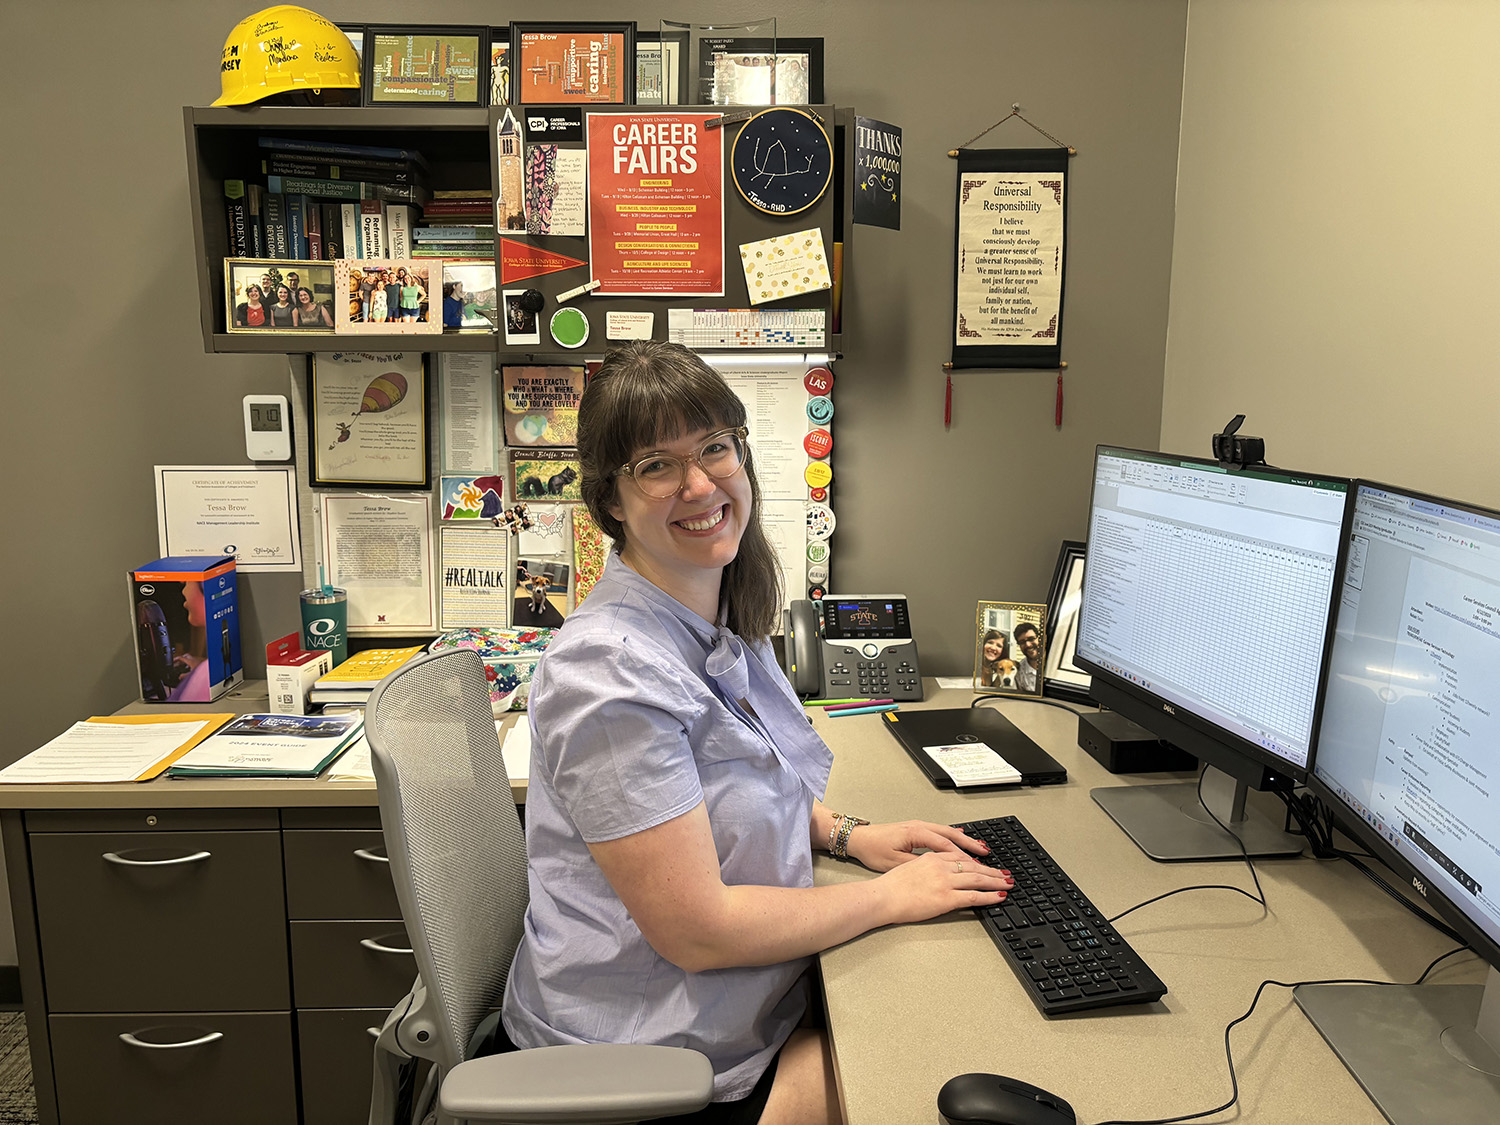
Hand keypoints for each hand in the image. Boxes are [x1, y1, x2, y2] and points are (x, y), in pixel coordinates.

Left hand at [844, 819, 991, 872]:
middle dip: (971, 846)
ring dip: (965, 841)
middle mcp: (920, 827)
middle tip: (988, 854)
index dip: (964, 857)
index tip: (978, 865)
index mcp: (916, 833)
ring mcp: (919, 827)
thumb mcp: (895, 862)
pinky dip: (953, 839)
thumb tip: (939, 871)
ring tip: (981, 849)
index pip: (946, 845)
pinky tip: (962, 842)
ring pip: (948, 833)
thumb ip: (918, 865)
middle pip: (952, 835)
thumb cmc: (873, 850)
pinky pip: (940, 833)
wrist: (858, 838)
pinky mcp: (916, 830)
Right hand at [872, 850, 1013, 925]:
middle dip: (992, 870)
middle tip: (1005, 873)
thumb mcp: (908, 867)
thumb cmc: (890, 887)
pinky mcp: (946, 899)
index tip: (985, 865)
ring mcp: (945, 882)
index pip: (960, 857)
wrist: (882, 897)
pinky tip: (999, 896)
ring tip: (1007, 883)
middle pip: (973, 866)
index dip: (976, 861)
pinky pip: (974, 896)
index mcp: (931, 857)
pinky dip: (989, 896)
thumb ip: (926, 867)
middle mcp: (941, 866)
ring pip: (978, 879)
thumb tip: (937, 873)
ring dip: (996, 881)